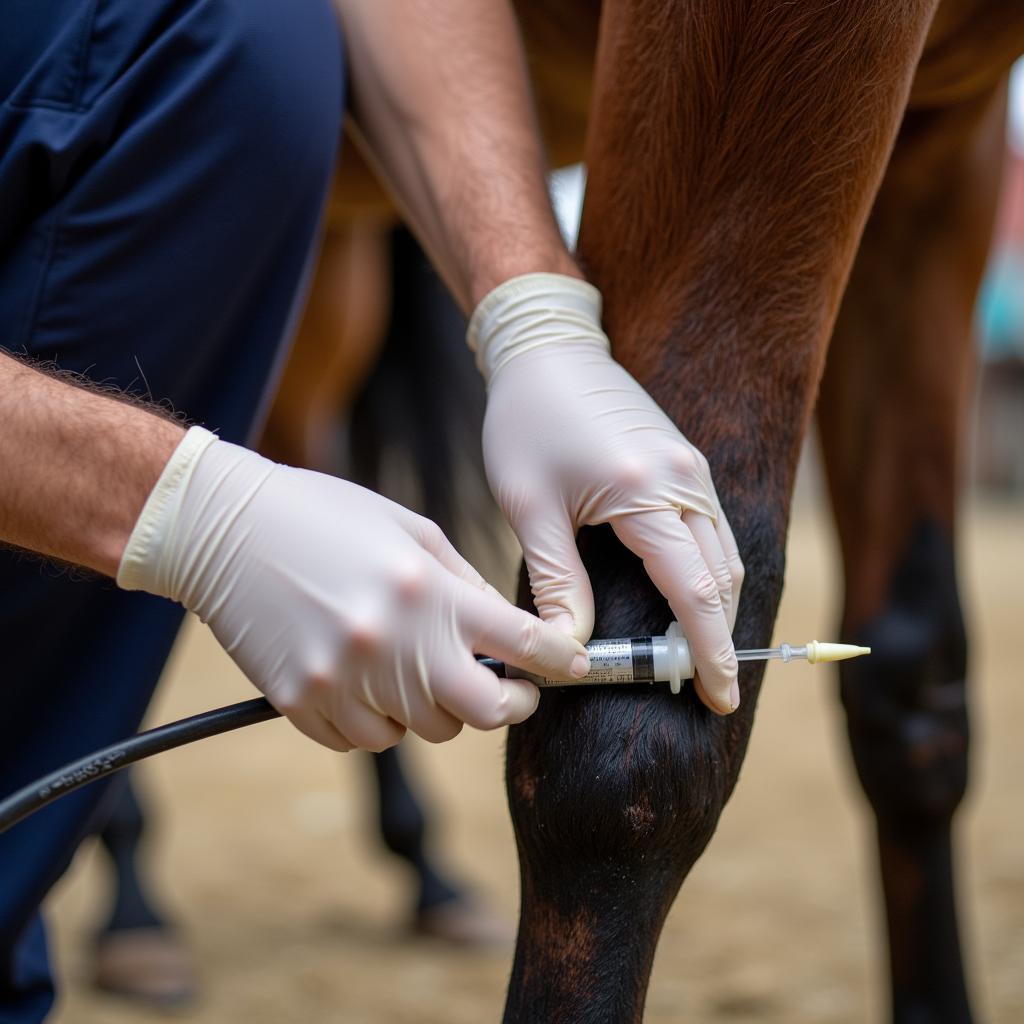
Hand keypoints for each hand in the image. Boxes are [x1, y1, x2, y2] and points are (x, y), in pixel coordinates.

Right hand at [118, 429, 588, 750]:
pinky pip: (364, 739)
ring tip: (407, 663)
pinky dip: (375, 718)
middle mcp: (395, 643)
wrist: (224, 529)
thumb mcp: (411, 531)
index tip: (572, 667)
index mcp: (430, 592)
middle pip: (484, 713)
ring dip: (430, 707)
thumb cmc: (325, 517)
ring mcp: (345, 681)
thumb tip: (507, 633)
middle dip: (506, 704)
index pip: (523, 644)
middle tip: (505, 688)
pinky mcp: (302, 705)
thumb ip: (465, 584)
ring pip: (421, 731)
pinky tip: (359, 676)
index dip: (561, 661)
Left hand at [470, 273, 743, 713]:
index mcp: (646, 492)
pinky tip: (691, 601)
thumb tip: (572, 649)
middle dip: (719, 640)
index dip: (709, 652)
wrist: (547, 349)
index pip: (695, 591)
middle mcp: (684, 480)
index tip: (717, 699)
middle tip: (703, 692)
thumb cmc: (527, 422)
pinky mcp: (684, 462)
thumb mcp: (530, 508)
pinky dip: (711, 574)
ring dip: (718, 608)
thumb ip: (555, 581)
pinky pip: (713, 530)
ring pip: (726, 555)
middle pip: (723, 578)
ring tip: (698, 657)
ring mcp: (691, 468)